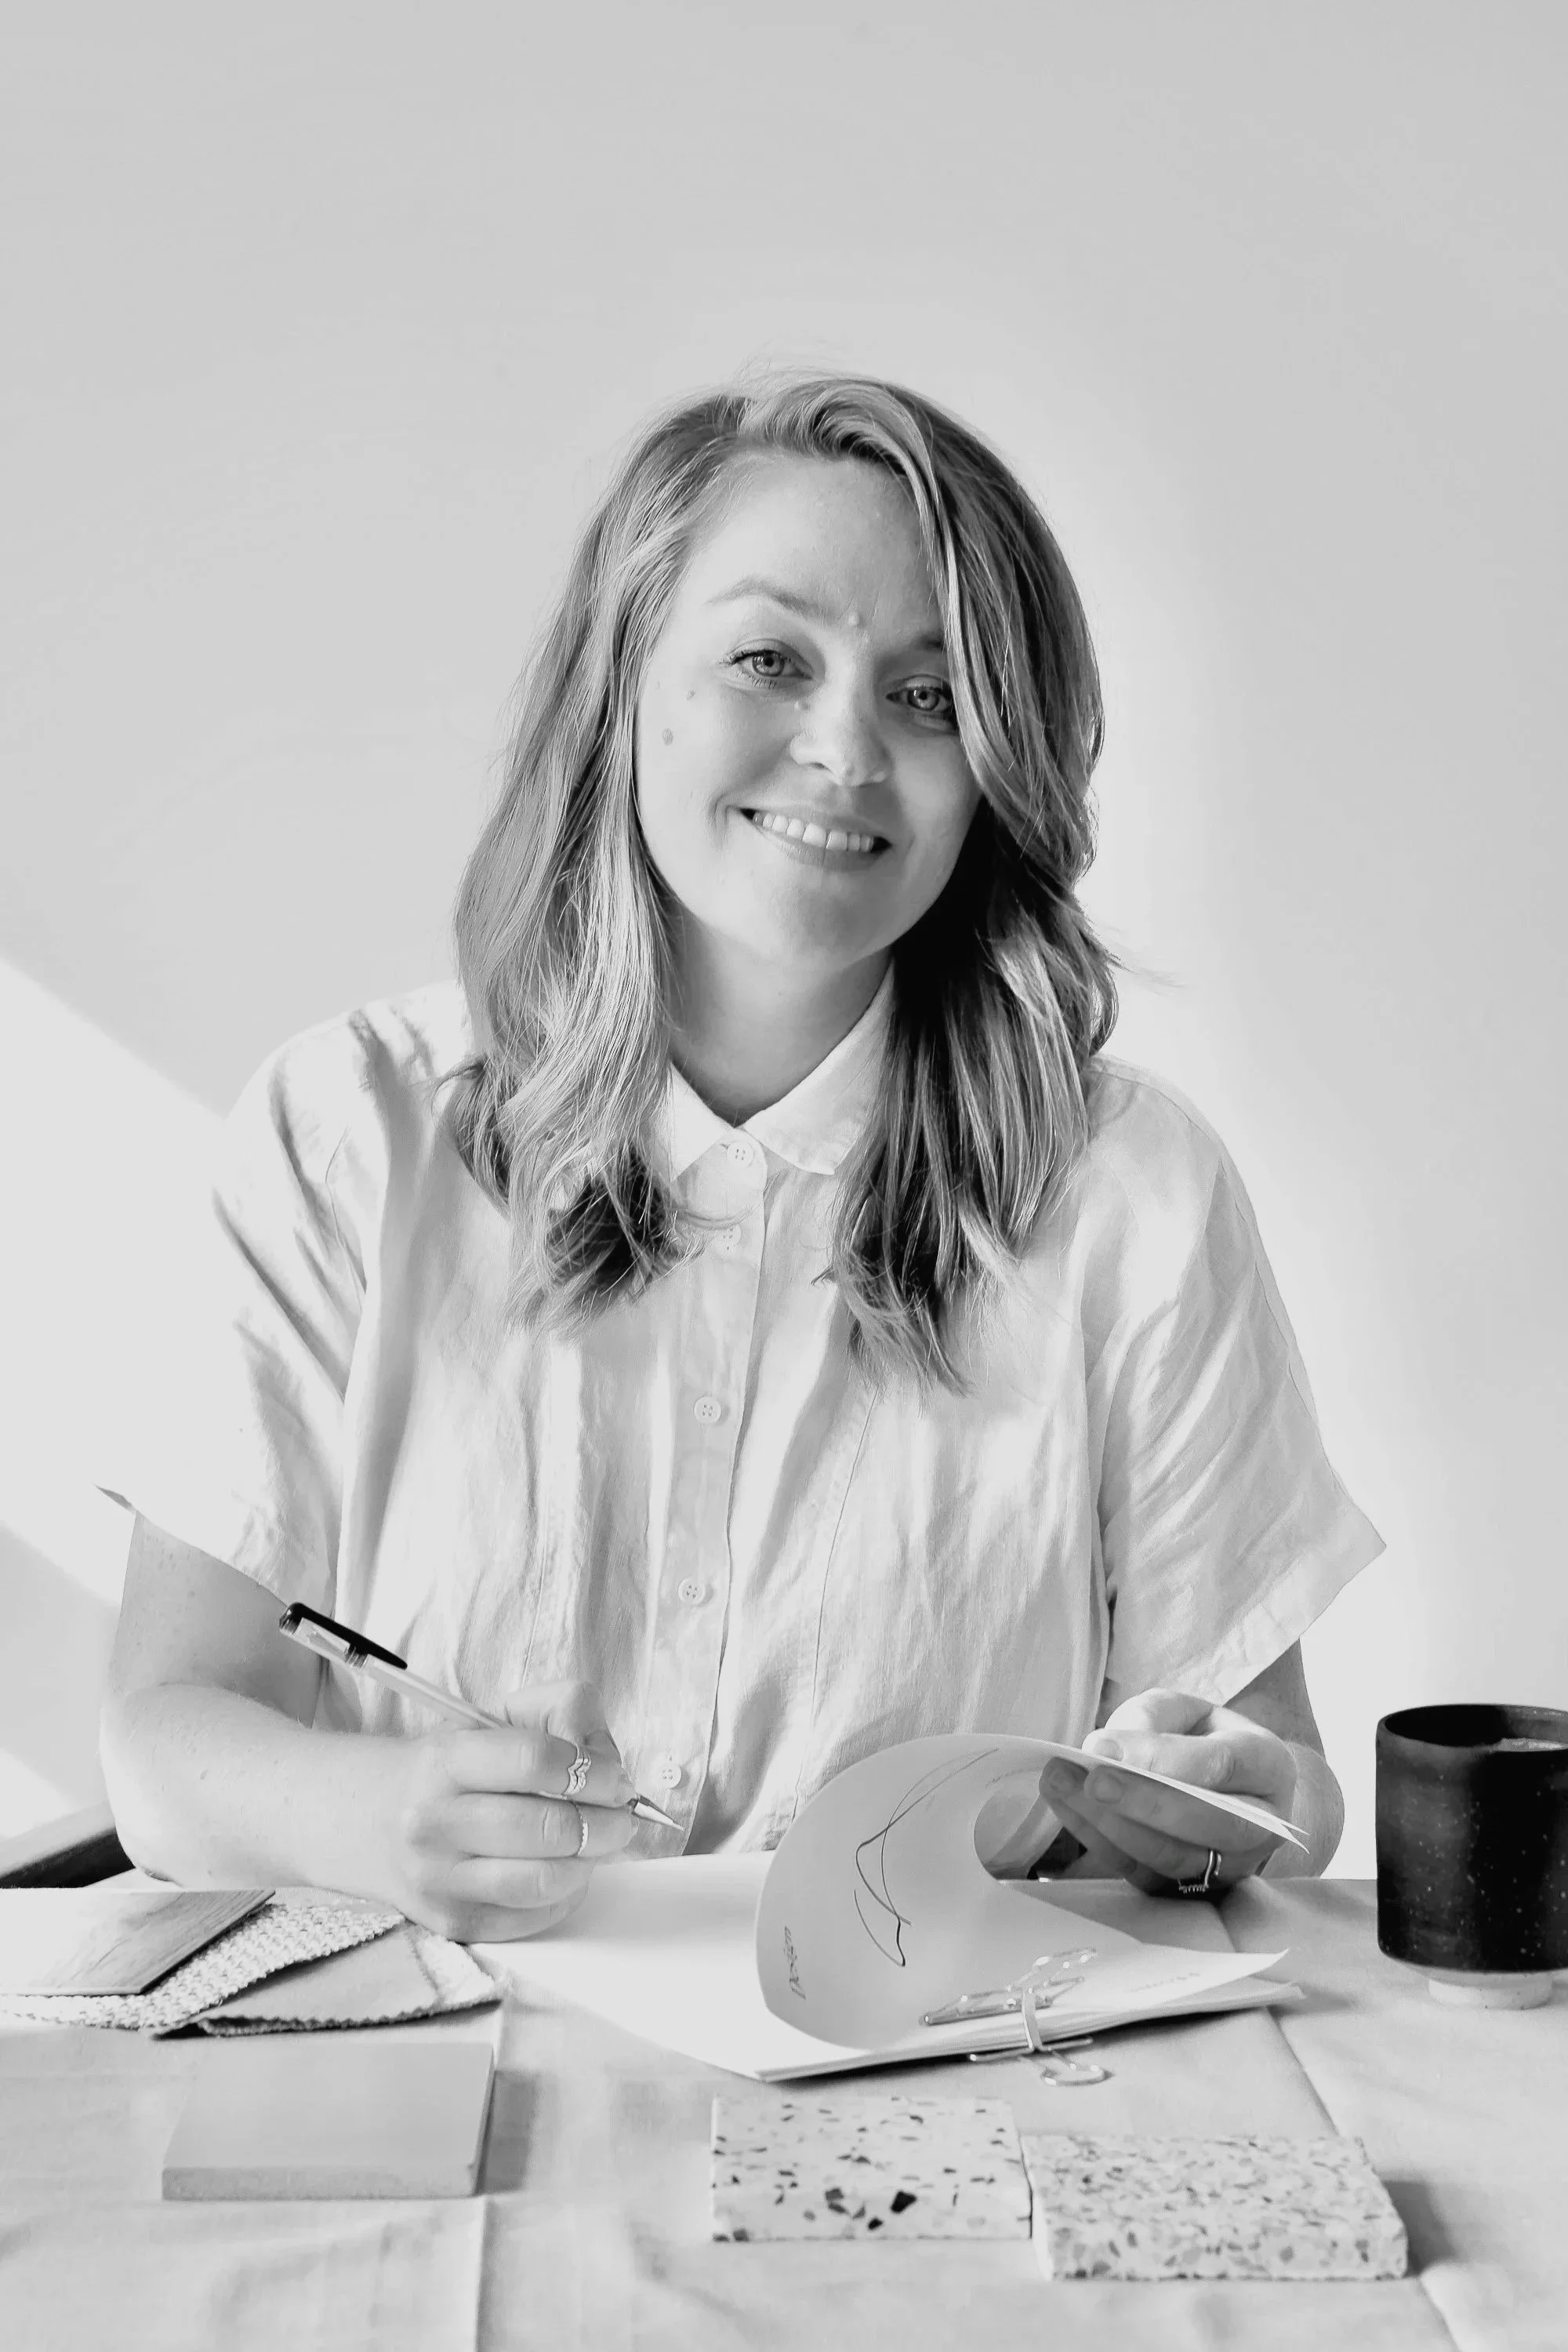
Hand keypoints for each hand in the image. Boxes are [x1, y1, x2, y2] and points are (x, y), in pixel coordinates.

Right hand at [374, 1679, 637, 1940]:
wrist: (374, 1821)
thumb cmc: (455, 1768)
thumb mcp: (497, 1718)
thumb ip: (561, 1711)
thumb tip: (604, 1757)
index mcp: (446, 1759)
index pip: (533, 1760)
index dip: (592, 1769)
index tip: (615, 1778)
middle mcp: (434, 1822)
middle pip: (547, 1827)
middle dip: (605, 1822)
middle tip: (620, 1816)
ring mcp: (439, 1878)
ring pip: (545, 1879)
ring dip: (589, 1861)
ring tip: (596, 1843)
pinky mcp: (452, 1921)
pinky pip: (533, 1916)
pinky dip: (566, 1894)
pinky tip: (565, 1870)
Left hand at [1040, 1687, 1299, 1895]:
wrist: (1228, 1793)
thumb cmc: (1202, 1742)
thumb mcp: (1186, 1710)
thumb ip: (1153, 1718)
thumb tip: (1109, 1748)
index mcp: (1269, 1767)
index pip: (1222, 1764)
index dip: (1162, 1758)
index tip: (1103, 1745)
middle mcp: (1262, 1826)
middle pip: (1208, 1822)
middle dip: (1142, 1802)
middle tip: (1091, 1778)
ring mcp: (1230, 1867)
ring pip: (1173, 1857)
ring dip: (1110, 1824)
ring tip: (1061, 1784)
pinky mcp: (1191, 1892)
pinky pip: (1144, 1874)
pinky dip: (1100, 1842)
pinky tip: (1068, 1808)